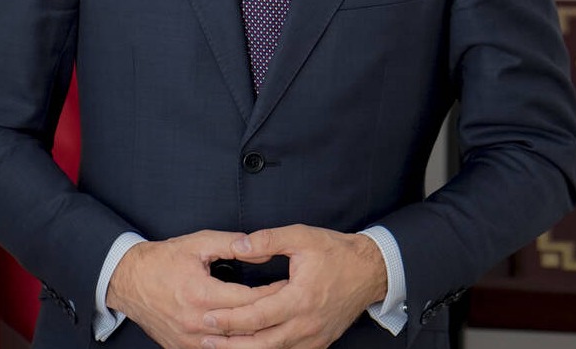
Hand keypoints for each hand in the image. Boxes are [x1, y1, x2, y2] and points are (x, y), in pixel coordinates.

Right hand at [106, 230, 275, 348]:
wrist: (128, 280)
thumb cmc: (162, 259)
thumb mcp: (198, 243)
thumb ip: (232, 244)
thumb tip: (262, 251)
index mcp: (201, 294)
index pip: (249, 300)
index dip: (273, 294)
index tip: (290, 287)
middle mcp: (196, 322)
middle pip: (245, 326)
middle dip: (270, 315)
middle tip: (291, 305)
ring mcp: (189, 340)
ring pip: (232, 345)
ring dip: (254, 336)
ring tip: (276, 323)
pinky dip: (233, 345)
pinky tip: (249, 338)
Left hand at [200, 225, 386, 348]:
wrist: (370, 271)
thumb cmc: (336, 253)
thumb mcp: (302, 237)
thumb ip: (268, 240)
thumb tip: (239, 245)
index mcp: (300, 299)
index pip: (257, 316)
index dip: (230, 319)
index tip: (207, 317)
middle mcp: (306, 324)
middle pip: (261, 343)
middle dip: (230, 343)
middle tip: (204, 339)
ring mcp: (314, 337)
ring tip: (221, 346)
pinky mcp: (319, 343)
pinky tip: (250, 347)